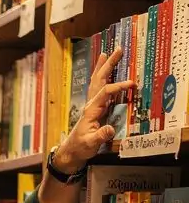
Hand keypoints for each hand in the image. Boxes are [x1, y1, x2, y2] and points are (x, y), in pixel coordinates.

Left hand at [56, 46, 132, 171]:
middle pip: (99, 79)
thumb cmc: (81, 148)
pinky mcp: (94, 108)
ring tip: (106, 53)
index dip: (119, 86)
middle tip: (117, 50)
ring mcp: (92, 105)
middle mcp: (91, 104)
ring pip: (97, 82)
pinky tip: (105, 73)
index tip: (132, 84)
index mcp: (92, 109)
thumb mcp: (91, 143)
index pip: (106, 92)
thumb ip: (101, 136)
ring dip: (102, 67)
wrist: (71, 152)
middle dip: (108, 64)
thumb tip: (110, 129)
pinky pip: (99, 89)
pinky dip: (102, 78)